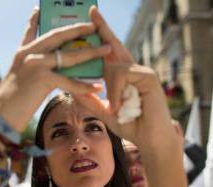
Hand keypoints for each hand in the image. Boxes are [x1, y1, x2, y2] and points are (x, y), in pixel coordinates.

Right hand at [0, 8, 111, 132]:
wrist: (1, 116)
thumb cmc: (10, 103)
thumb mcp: (19, 79)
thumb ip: (31, 70)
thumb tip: (49, 70)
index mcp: (21, 54)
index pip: (29, 32)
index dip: (35, 20)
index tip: (38, 9)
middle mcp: (28, 55)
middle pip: (57, 36)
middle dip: (77, 29)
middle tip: (92, 25)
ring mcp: (35, 64)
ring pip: (68, 55)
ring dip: (89, 52)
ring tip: (105, 49)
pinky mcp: (42, 78)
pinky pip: (68, 81)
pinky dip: (83, 86)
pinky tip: (95, 87)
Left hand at [75, 7, 176, 149]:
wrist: (150, 138)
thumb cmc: (130, 124)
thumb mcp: (105, 111)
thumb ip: (91, 100)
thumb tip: (72, 90)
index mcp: (120, 75)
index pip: (107, 52)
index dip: (99, 36)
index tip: (89, 21)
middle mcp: (130, 69)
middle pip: (113, 45)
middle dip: (102, 28)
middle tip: (92, 11)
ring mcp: (140, 71)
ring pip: (115, 66)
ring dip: (111, 89)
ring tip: (117, 108)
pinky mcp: (148, 76)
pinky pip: (123, 75)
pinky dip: (118, 92)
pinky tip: (121, 105)